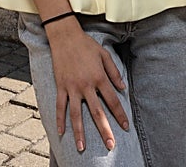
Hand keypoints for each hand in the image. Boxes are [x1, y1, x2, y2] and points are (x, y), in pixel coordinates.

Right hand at [45, 18, 127, 151]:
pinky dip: (60, 120)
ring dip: (79, 132)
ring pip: (76, 114)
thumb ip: (114, 72)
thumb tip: (123, 88)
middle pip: (97, 112)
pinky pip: (60, 106)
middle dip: (104, 130)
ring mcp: (72, 88)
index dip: (120, 115)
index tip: (126, 127)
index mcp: (99, 78)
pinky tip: (61, 133)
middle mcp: (86, 86)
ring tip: (82, 148)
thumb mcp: (104, 55)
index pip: (113, 101)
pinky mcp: (60, 86)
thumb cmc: (86, 45)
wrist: (65, 37)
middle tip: (110, 146)